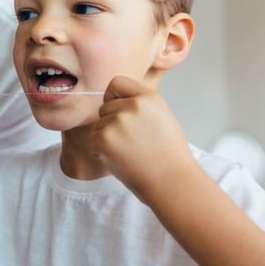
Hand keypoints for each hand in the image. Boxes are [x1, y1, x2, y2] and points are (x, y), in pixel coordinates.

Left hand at [90, 76, 195, 199]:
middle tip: (133, 141)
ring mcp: (117, 122)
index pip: (117, 83)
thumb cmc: (168, 154)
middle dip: (112, 122)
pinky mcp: (104, 139)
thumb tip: (115, 98)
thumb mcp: (161, 116)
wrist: (172, 182)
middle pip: (105, 106)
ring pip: (99, 124)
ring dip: (107, 138)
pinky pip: (92, 139)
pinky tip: (121, 159)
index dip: (115, 98)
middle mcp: (133, 106)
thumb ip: (140, 104)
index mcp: (149, 97)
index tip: (122, 112)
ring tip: (130, 152)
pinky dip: (100, 150)